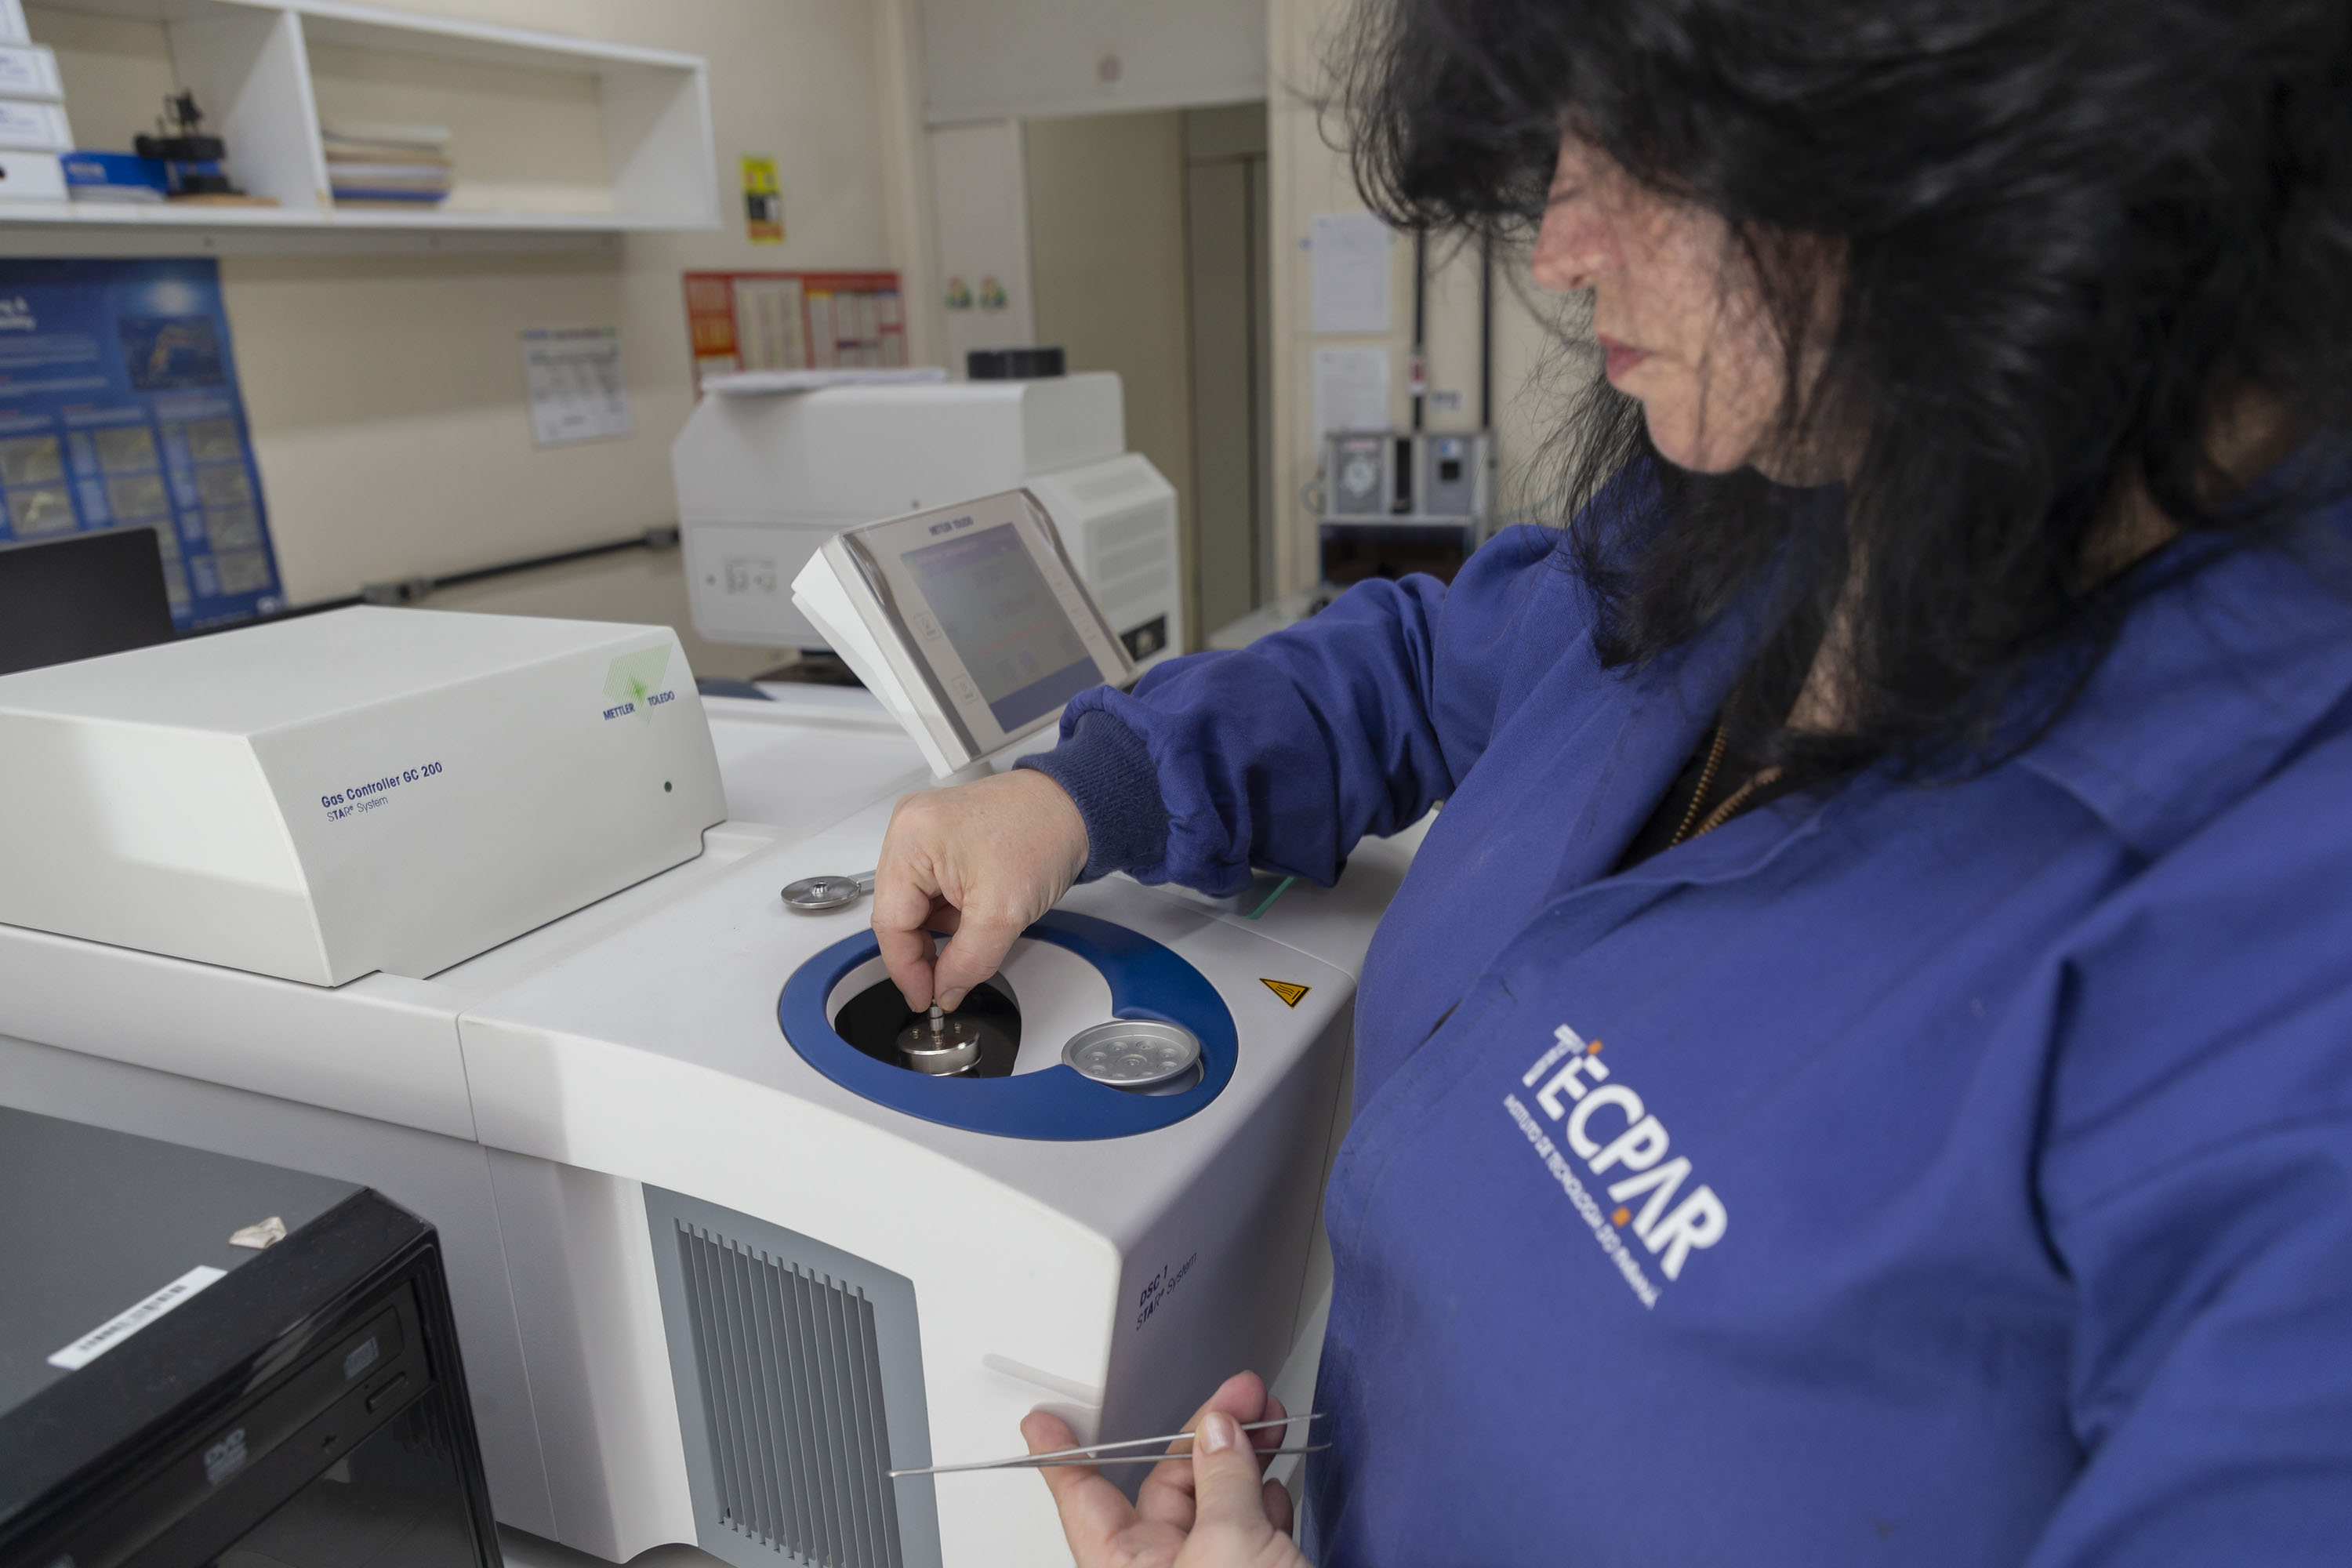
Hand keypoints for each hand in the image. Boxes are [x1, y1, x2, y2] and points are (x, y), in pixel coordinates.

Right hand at [872, 768, 1089, 1011]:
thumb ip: (967, 962)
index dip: (906, 968)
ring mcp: (922, 832)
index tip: (925, 997)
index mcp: (912, 838)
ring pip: (915, 904)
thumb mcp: (1002, 913)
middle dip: (925, 949)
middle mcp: (908, 829)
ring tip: (978, 925)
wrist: (1074, 807)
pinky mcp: (939, 838)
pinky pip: (931, 889)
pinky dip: (950, 911)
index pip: (891, 921)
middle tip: (947, 980)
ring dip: (942, 929)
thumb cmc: (1045, 833)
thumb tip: (944, 989)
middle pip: (898, 912)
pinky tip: (977, 910)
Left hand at [1022, 1371, 1307, 1567]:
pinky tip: (1275, 1479)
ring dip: (1243, 1457)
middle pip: (1164, 1489)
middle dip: (1202, 1436)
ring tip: (1269, 1421)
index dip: (1062, 1458)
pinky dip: (1263, 1497)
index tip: (1044, 1423)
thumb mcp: (1231, 1545)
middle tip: (1237, 1397)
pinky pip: (1248, 1530)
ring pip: (1214, 1502)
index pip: (1084, 1503)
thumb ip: (1222, 1480)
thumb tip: (1218, 1433)